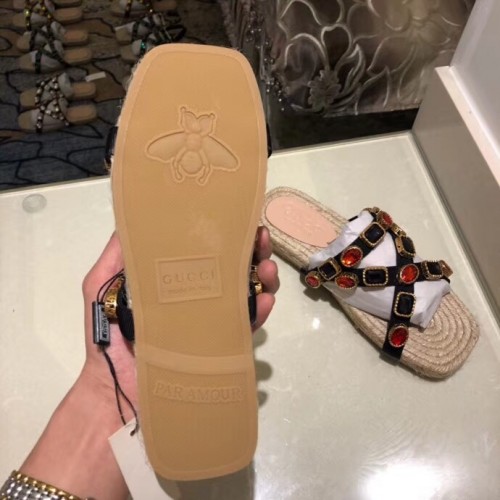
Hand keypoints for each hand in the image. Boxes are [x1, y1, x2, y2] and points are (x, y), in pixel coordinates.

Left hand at [80, 227, 279, 420]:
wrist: (117, 393)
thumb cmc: (108, 339)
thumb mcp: (100, 288)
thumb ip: (114, 258)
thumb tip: (131, 219)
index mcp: (174, 281)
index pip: (204, 251)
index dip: (222, 235)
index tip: (235, 219)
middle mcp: (197, 298)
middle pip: (232, 268)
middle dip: (251, 251)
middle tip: (260, 239)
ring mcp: (211, 322)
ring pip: (246, 293)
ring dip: (264, 277)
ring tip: (269, 267)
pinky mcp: (221, 347)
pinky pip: (246, 326)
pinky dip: (260, 311)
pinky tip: (265, 299)